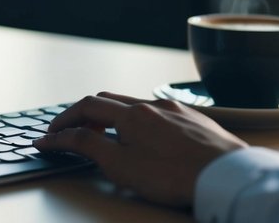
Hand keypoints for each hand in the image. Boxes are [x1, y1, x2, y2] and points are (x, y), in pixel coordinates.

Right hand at [34, 92, 247, 207]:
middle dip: (86, 115)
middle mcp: (153, 105)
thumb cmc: (175, 176)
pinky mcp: (197, 122)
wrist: (229, 177)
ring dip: (115, 119)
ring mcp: (177, 111)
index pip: (85, 108)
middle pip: (109, 101)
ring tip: (110, 140)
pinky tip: (149, 141)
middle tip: (75, 135)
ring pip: (136, 106)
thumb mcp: (120, 165)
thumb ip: (87, 146)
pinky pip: (161, 115)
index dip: (63, 121)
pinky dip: (142, 123)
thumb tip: (60, 136)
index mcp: (131, 114)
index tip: (50, 135)